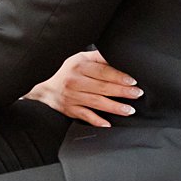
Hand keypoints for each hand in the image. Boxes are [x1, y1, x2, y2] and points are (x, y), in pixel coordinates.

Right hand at [25, 50, 139, 128]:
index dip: (119, 76)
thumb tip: (118, 56)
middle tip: (137, 93)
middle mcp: (74, 81)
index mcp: (78, 66)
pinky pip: (85, 116)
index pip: (102, 71)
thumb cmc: (66, 72)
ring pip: (96, 102)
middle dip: (122, 91)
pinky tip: (108, 124)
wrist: (42, 88)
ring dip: (115, 107)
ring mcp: (72, 96)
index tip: (133, 81)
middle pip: (102, 87)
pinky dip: (96, 121)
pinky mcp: (70, 109)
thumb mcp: (79, 59)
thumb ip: (97, 58)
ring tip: (130, 110)